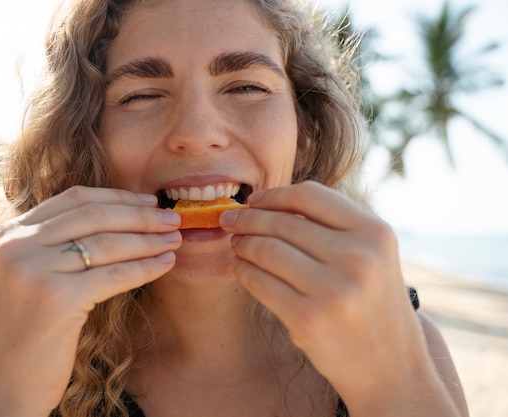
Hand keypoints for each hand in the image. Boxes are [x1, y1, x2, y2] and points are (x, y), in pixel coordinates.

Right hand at [0, 186, 180, 416]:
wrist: (8, 381)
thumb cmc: (32, 328)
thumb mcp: (34, 273)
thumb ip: (59, 242)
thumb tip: (121, 215)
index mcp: (10, 233)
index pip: (75, 198)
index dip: (118, 197)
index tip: (150, 201)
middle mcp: (16, 245)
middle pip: (94, 216)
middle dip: (140, 216)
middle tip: (173, 219)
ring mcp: (34, 270)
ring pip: (108, 244)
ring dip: (149, 241)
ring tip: (175, 241)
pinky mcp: (57, 299)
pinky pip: (114, 275)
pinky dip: (145, 268)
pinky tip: (165, 265)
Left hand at [219, 181, 445, 412]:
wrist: (389, 367)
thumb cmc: (371, 304)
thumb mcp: (372, 255)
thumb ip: (332, 226)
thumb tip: (267, 203)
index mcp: (375, 232)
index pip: (309, 195)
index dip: (273, 195)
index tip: (252, 200)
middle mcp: (357, 257)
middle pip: (282, 221)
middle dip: (248, 219)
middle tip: (230, 221)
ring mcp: (333, 289)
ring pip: (266, 250)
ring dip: (242, 244)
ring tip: (236, 245)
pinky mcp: (307, 319)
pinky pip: (259, 283)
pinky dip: (243, 271)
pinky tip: (242, 269)